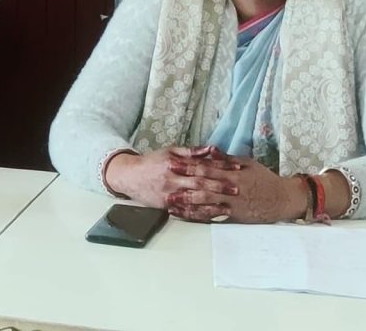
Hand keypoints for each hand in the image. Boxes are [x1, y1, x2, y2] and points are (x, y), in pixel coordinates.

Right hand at [102, 147, 229, 208]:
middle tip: (237, 189)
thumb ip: (192, 151)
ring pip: (193, 199)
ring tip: (228, 207)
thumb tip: (212, 149)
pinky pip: (185, 211)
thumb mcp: (171, 151)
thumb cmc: (153, 162)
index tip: (237, 168)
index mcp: (175, 163)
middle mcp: (172, 178)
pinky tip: (211, 216)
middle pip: (199, 183)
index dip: (220, 166)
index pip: (202, 165)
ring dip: (212, 204)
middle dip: (219, 186)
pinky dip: (199, 214)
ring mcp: (169, 193)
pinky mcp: (166, 205)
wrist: (129, 175)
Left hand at [161, 150, 307, 223]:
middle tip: (164, 181)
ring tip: (170, 201)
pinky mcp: (234, 216)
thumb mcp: (248, 163)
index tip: (173, 163)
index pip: (207, 167)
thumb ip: (227, 159)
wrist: (282, 199)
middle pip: (203, 184)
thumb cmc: (265, 179)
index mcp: (233, 172)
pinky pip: (214, 216)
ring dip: (186, 202)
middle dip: (183, 182)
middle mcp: (231, 188)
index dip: (189, 165)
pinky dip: (199, 216)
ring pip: (206, 202)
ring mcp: (232, 203)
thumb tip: (210, 151)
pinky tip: (186, 215)